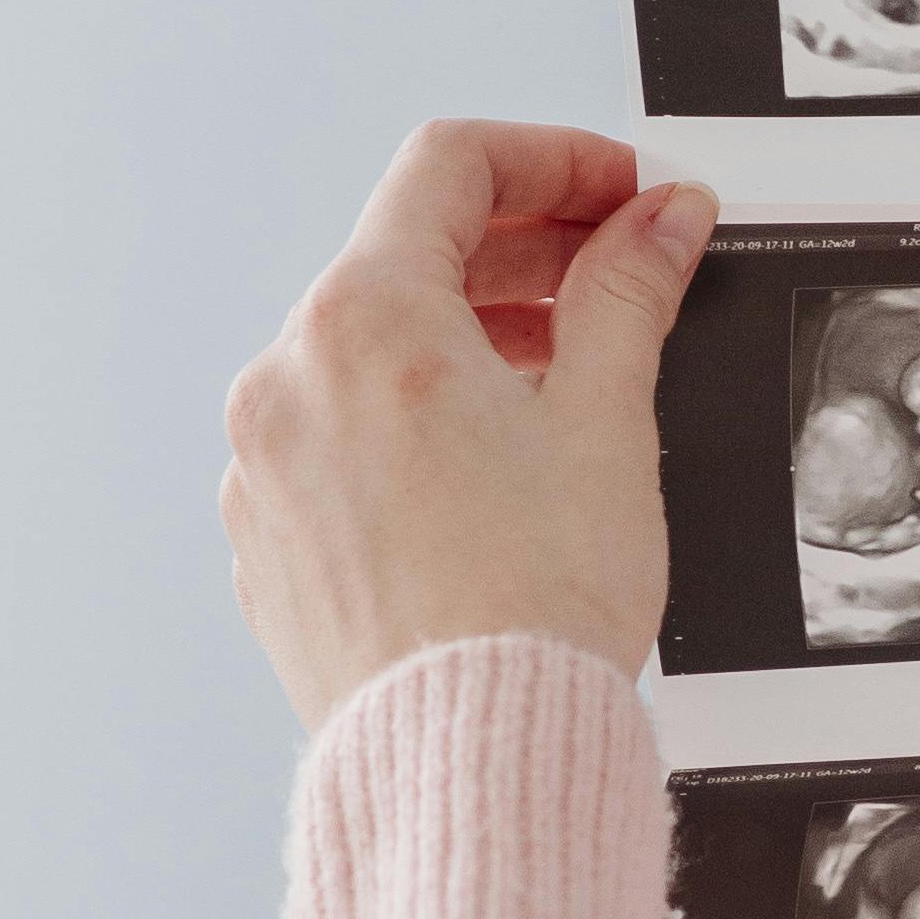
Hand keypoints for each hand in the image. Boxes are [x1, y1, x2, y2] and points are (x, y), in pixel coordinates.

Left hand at [221, 122, 712, 728]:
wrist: (470, 758)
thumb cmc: (532, 606)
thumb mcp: (607, 419)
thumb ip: (626, 292)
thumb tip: (657, 221)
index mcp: (363, 319)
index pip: (451, 167)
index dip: (553, 160)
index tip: (619, 194)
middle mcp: (287, 377)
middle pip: (403, 255)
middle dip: (520, 253)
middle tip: (614, 271)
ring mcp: (262, 463)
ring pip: (367, 351)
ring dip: (464, 337)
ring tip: (563, 378)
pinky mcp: (266, 539)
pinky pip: (339, 438)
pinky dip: (413, 420)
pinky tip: (492, 464)